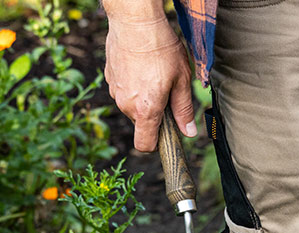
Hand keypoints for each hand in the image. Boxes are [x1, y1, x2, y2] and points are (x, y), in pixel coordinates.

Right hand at [104, 16, 195, 151]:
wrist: (135, 22)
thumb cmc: (161, 49)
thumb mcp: (181, 80)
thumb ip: (184, 109)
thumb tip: (189, 132)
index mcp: (146, 110)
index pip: (144, 144)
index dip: (156, 144)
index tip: (166, 133)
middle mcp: (126, 105)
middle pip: (141, 122)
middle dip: (154, 113)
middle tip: (167, 90)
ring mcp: (115, 91)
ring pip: (132, 105)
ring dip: (143, 97)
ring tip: (154, 73)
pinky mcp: (109, 78)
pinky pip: (123, 90)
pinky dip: (133, 84)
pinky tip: (142, 66)